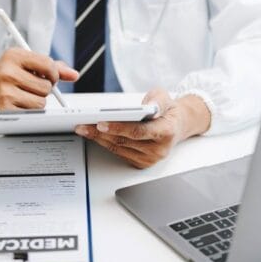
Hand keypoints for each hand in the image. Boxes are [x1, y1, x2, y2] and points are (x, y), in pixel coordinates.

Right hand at [0, 48, 78, 112]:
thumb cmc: (9, 75)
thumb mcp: (28, 64)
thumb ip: (53, 67)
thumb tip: (75, 75)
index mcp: (15, 55)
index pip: (48, 65)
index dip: (53, 74)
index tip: (49, 77)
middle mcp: (7, 71)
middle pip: (46, 86)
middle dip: (44, 90)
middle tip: (31, 87)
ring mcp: (3, 89)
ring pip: (41, 102)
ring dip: (37, 102)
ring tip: (23, 95)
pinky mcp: (3, 107)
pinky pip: (31, 113)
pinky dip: (29, 111)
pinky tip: (18, 103)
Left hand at [75, 89, 210, 168]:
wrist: (176, 125)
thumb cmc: (167, 111)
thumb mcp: (164, 97)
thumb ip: (156, 99)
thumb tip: (146, 105)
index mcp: (166, 131)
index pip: (138, 131)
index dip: (118, 128)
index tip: (101, 123)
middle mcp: (159, 149)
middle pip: (124, 141)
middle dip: (101, 132)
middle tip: (84, 124)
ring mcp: (150, 158)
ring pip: (118, 148)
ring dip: (99, 139)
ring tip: (84, 128)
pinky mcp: (142, 163)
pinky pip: (119, 153)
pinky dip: (105, 144)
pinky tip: (95, 135)